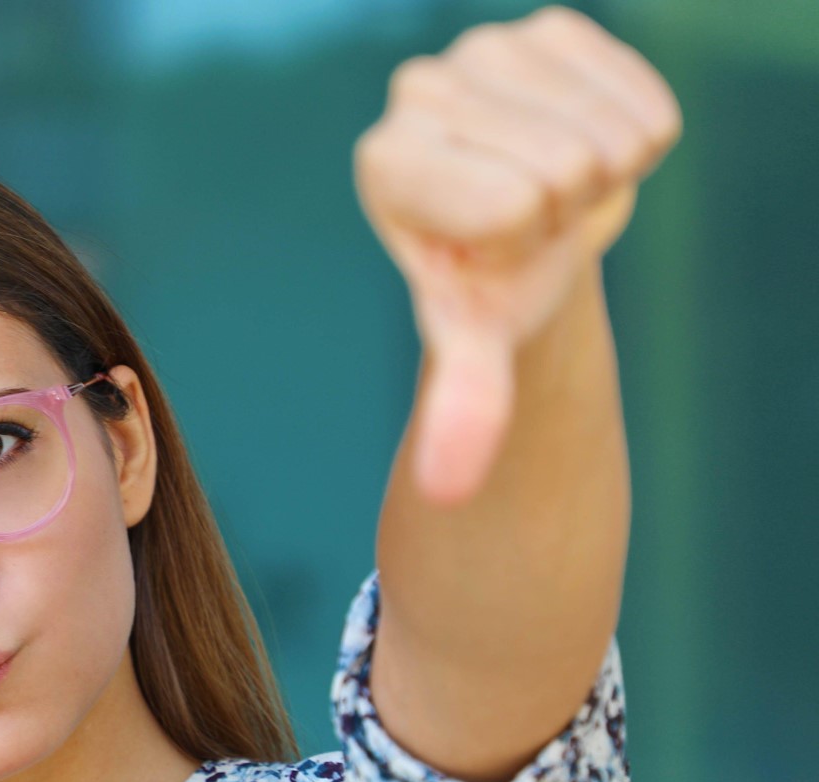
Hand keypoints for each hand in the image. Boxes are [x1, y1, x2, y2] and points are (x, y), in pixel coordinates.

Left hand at [355, 5, 680, 503]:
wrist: (528, 222)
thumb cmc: (489, 280)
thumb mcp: (474, 339)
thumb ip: (462, 404)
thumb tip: (449, 490)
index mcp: (384, 162)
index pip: (509, 203)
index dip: (525, 241)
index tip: (496, 244)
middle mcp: (417, 91)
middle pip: (563, 167)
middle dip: (566, 210)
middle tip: (531, 215)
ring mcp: (482, 48)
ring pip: (608, 132)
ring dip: (601, 174)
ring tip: (551, 183)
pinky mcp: (548, 30)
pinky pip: (643, 98)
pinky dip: (634, 133)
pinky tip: (582, 140)